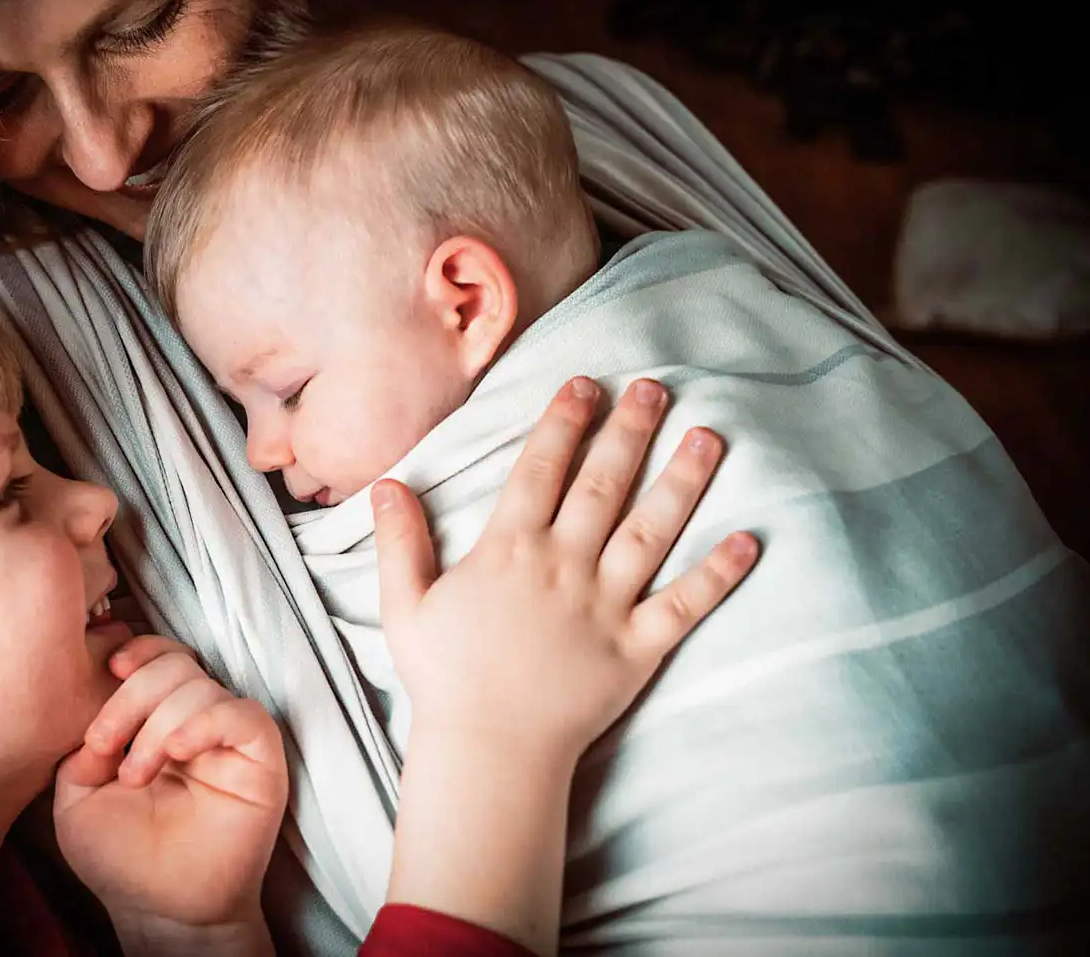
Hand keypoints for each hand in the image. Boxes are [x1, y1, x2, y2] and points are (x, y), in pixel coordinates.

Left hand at [53, 636, 287, 941]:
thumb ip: (82, 746)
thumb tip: (94, 709)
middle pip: (176, 664)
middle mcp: (197, 721)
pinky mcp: (260, 759)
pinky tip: (176, 752)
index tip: (107, 671)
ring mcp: (230, 739)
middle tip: (106, 746)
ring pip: (202, 687)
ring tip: (136, 775)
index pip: (159, 658)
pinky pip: (241, 715)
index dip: (136, 653)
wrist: (159, 911)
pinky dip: (203, 723)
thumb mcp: (77, 796)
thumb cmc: (121, 858)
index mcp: (158, 720)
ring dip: (157, 725)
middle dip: (132, 696)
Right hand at [374, 377, 757, 955]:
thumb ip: (400, 542)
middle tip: (656, 387)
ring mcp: (606, 605)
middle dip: (629, 430)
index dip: (563, 422)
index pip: (539, 469)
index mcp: (509, 550)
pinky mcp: (638, 647)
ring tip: (709, 436)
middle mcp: (563, 566)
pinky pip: (685, 604)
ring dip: (682, 480)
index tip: (586, 384)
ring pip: (651, 530)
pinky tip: (748, 540)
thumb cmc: (444, 678)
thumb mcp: (406, 606)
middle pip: (602, 484)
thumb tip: (385, 483)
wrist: (488, 750)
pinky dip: (718, 574)